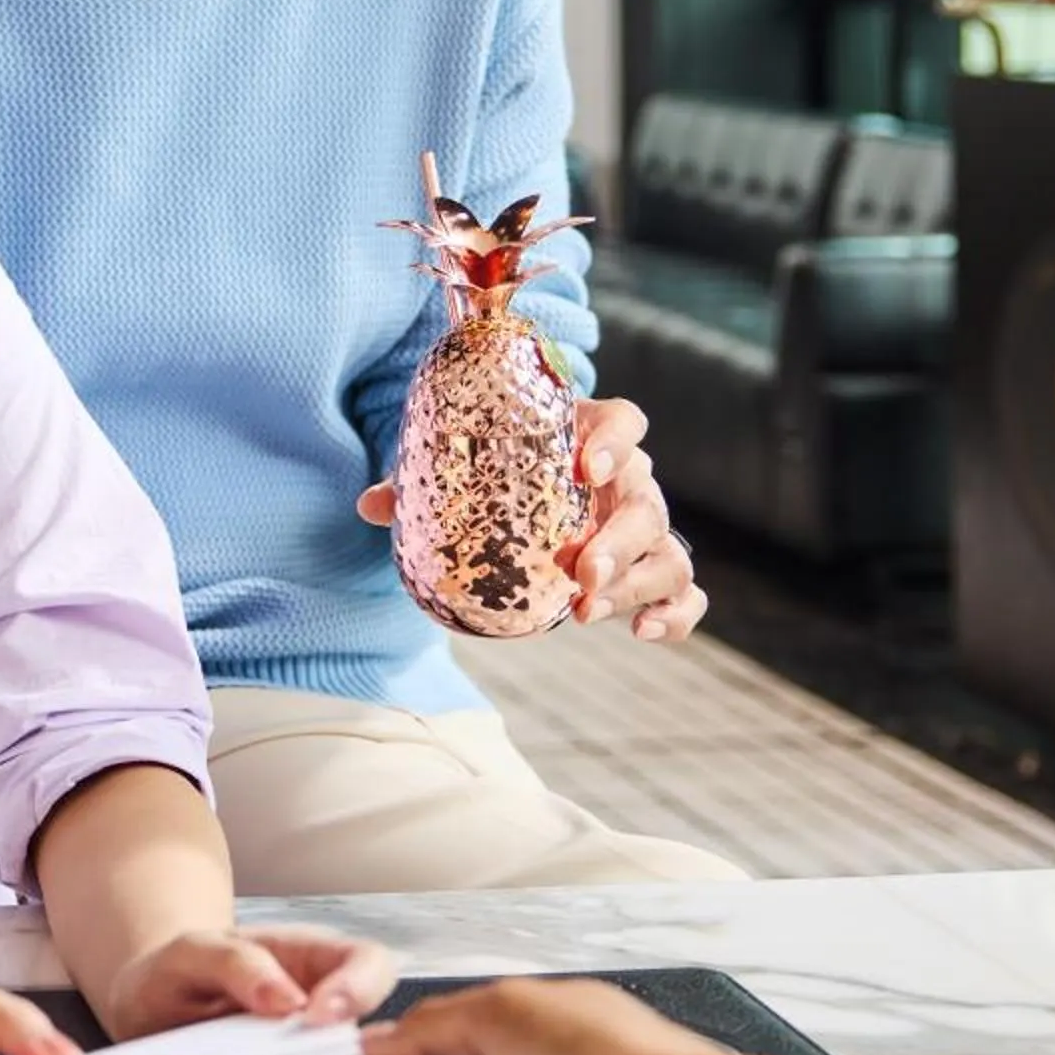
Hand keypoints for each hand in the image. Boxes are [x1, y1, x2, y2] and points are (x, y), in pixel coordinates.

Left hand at [101, 925, 396, 1042]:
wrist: (144, 1013)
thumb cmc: (176, 972)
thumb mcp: (190, 954)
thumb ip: (234, 964)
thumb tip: (290, 1002)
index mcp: (307, 956)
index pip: (368, 961)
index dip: (359, 987)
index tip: (317, 1016)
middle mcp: (320, 1005)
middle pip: (377, 1024)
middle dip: (357, 1049)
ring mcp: (306, 1051)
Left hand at [358, 397, 704, 642]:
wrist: (521, 498)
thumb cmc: (491, 474)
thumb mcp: (456, 471)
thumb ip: (416, 484)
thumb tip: (369, 505)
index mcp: (588, 436)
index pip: (625, 421)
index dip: (615, 440)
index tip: (586, 466)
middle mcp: (628, 480)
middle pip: (647, 500)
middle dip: (619, 540)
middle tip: (580, 572)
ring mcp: (645, 528)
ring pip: (668, 551)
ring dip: (636, 584)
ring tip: (587, 611)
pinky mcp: (650, 570)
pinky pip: (685, 593)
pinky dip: (675, 614)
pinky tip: (642, 633)